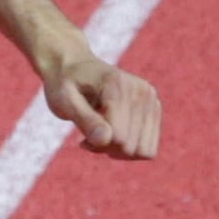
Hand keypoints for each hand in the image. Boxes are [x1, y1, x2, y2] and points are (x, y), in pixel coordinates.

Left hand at [41, 51, 160, 160]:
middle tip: (89, 139)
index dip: (98, 146)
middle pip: (133, 147)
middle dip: (109, 150)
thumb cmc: (64, 85)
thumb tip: (106, 140)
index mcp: (118, 86)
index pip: (119, 137)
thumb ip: (85, 120)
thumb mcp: (63, 101)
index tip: (82, 140)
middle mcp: (141, 91)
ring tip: (100, 138)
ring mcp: (151, 98)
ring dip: (120, 152)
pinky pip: (149, 146)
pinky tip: (111, 137)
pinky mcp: (154, 107)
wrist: (75, 66)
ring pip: (145, 150)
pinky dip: (130, 149)